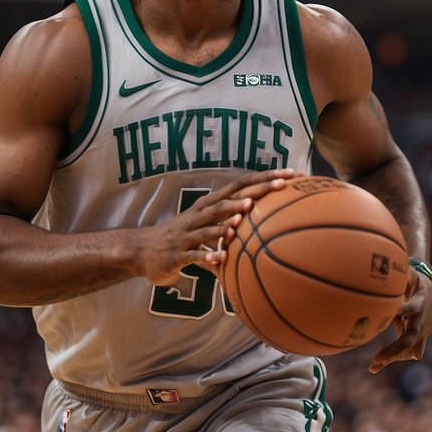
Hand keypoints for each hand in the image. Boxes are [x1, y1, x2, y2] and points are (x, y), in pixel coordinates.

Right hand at [138, 168, 296, 286]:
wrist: (142, 251)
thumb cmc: (181, 239)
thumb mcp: (206, 227)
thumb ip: (232, 225)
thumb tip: (264, 226)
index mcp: (208, 205)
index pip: (240, 185)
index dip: (264, 178)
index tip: (290, 173)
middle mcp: (198, 215)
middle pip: (229, 200)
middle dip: (255, 191)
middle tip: (281, 184)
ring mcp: (187, 234)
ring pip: (209, 225)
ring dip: (227, 220)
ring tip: (245, 215)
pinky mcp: (178, 254)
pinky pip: (194, 255)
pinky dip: (207, 256)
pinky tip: (221, 259)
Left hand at [369, 268, 431, 373]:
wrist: (431, 293)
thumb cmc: (414, 281)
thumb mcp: (409, 274)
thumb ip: (400, 274)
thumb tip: (383, 263)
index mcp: (419, 303)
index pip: (410, 307)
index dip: (401, 310)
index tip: (388, 313)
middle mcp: (423, 320)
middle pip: (411, 337)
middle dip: (395, 348)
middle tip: (377, 358)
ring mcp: (423, 331)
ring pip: (412, 349)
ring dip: (394, 356)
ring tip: (374, 365)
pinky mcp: (420, 338)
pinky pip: (410, 352)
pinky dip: (395, 357)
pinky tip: (374, 367)